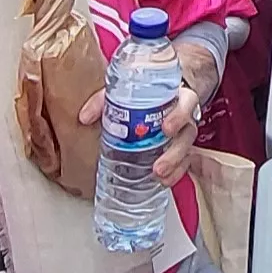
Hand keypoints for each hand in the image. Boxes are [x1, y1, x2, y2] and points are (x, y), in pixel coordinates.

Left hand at [86, 45, 209, 184]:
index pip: (187, 102)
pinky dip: (176, 173)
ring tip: (158, 176)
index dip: (179, 115)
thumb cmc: (143, 92)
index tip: (165, 128)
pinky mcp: (182, 147)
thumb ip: (104, 101)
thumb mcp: (124, 90)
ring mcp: (183, 133)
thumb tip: (83, 117)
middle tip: (158, 166)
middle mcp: (185, 115)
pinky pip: (185, 162)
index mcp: (177, 97)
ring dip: (174, 165)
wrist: (158, 91)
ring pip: (186, 150)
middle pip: (188, 133)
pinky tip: (164, 181)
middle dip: (174, 152)